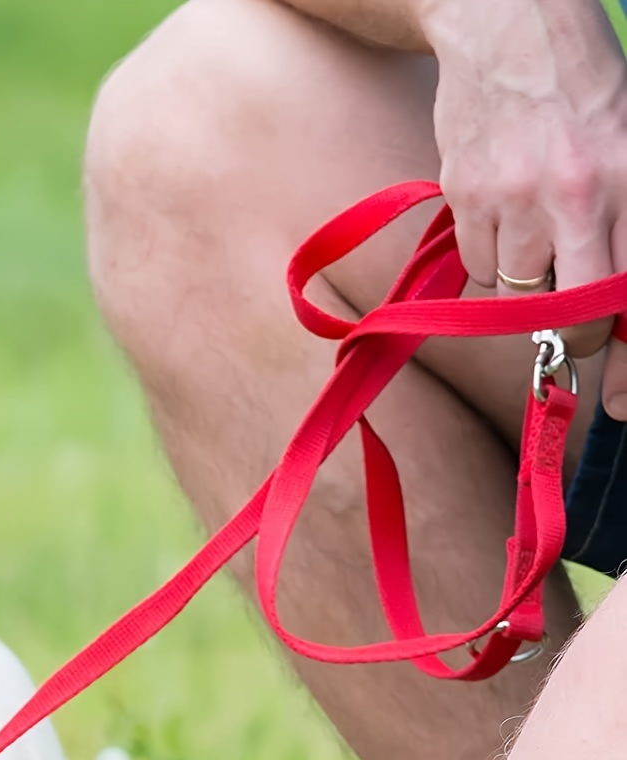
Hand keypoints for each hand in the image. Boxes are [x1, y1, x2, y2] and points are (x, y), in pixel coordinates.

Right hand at [425, 0, 626, 414]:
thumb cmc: (583, 86)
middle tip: (568, 337)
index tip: (621, 406)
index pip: (625, 294)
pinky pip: (474, 259)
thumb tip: (612, 305)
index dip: (625, 360)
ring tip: (533, 231)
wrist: (507, 23)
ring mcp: (510, 197)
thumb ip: (624, 224)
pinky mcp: (463, 194)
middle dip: (568, 338)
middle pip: (565, 312)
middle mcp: (572, 194)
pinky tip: (501, 208)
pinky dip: (488, 251)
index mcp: (626, 179)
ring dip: (523, 280)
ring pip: (512, 291)